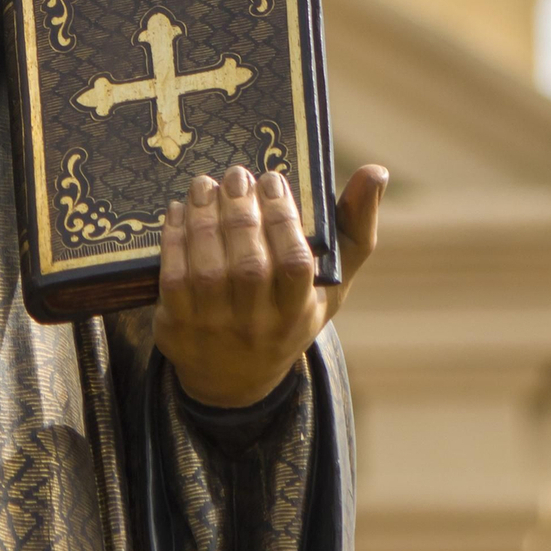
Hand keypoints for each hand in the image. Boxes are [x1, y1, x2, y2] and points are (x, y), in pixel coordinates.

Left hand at [153, 162, 387, 407]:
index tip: (272, 178)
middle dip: (241, 212)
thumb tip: (376, 171)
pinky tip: (179, 210)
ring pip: (208, 270)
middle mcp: (258, 325)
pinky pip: (174, 280)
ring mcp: (215, 329)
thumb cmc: (289, 312)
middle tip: (236, 175)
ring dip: (204, 220)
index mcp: (299, 313)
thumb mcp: (329, 284)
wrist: (234, 379)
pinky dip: (174, 240)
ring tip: (205, 183)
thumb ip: (354, 228)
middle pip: (249, 266)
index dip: (283, 218)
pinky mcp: (176, 327)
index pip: (295, 264)